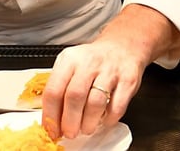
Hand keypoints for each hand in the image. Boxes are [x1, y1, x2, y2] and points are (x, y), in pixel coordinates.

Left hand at [40, 4, 179, 139]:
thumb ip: (59, 89)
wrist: (122, 47)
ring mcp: (110, 71)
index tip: (52, 129)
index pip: (53, 90)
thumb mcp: (70, 65)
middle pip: (74, 97)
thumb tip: (51, 120)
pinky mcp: (128, 80)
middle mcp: (89, 62)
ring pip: (95, 103)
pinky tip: (103, 120)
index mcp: (69, 59)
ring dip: (88, 123)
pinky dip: (108, 119)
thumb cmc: (92, 61)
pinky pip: (117, 107)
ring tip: (86, 128)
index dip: (51, 115)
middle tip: (69, 133)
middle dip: (70, 121)